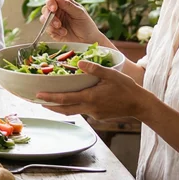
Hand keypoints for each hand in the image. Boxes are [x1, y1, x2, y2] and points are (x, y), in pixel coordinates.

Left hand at [35, 61, 151, 119]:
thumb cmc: (127, 88)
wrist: (140, 105)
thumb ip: (94, 69)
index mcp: (90, 97)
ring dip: (61, 107)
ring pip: (73, 111)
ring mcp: (94, 114)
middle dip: (50, 106)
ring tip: (51, 101)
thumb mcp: (111, 74)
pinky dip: (76, 106)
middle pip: (64, 109)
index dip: (50, 98)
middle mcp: (89, 108)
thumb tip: (79, 62)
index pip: (65, 99)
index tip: (38, 95)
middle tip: (38, 100)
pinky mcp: (99, 116)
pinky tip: (76, 99)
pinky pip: (84, 111)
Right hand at [41, 0, 106, 44]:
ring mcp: (54, 21)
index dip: (50, 1)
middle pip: (46, 9)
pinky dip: (54, 31)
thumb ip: (68, 5)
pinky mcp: (52, 31)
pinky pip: (47, 29)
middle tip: (58, 23)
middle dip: (49, 15)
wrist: (88, 40)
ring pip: (44, 19)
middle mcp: (57, 11)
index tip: (54, 8)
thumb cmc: (86, 25)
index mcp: (63, 3)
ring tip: (62, 29)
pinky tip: (63, 33)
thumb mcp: (79, 13)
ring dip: (51, 24)